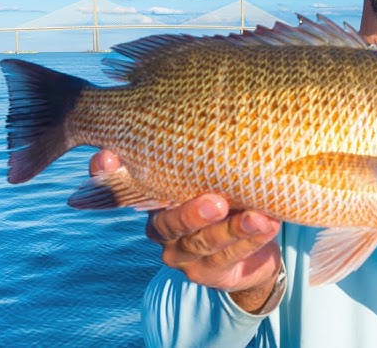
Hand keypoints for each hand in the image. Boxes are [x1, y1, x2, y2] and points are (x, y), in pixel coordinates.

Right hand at [89, 150, 282, 312]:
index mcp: (154, 198)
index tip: (107, 155)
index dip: (107, 174)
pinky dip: (251, 239)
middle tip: (216, 202)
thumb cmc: (228, 195)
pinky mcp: (205, 273)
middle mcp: (160, 227)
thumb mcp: (214, 172)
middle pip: (167, 223)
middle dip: (191, 213)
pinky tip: (269, 224)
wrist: (253, 246)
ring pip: (202, 243)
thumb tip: (214, 104)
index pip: (119, 187)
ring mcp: (181, 254)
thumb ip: (206, 154)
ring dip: (232, 229)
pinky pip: (228, 256)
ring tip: (257, 217)